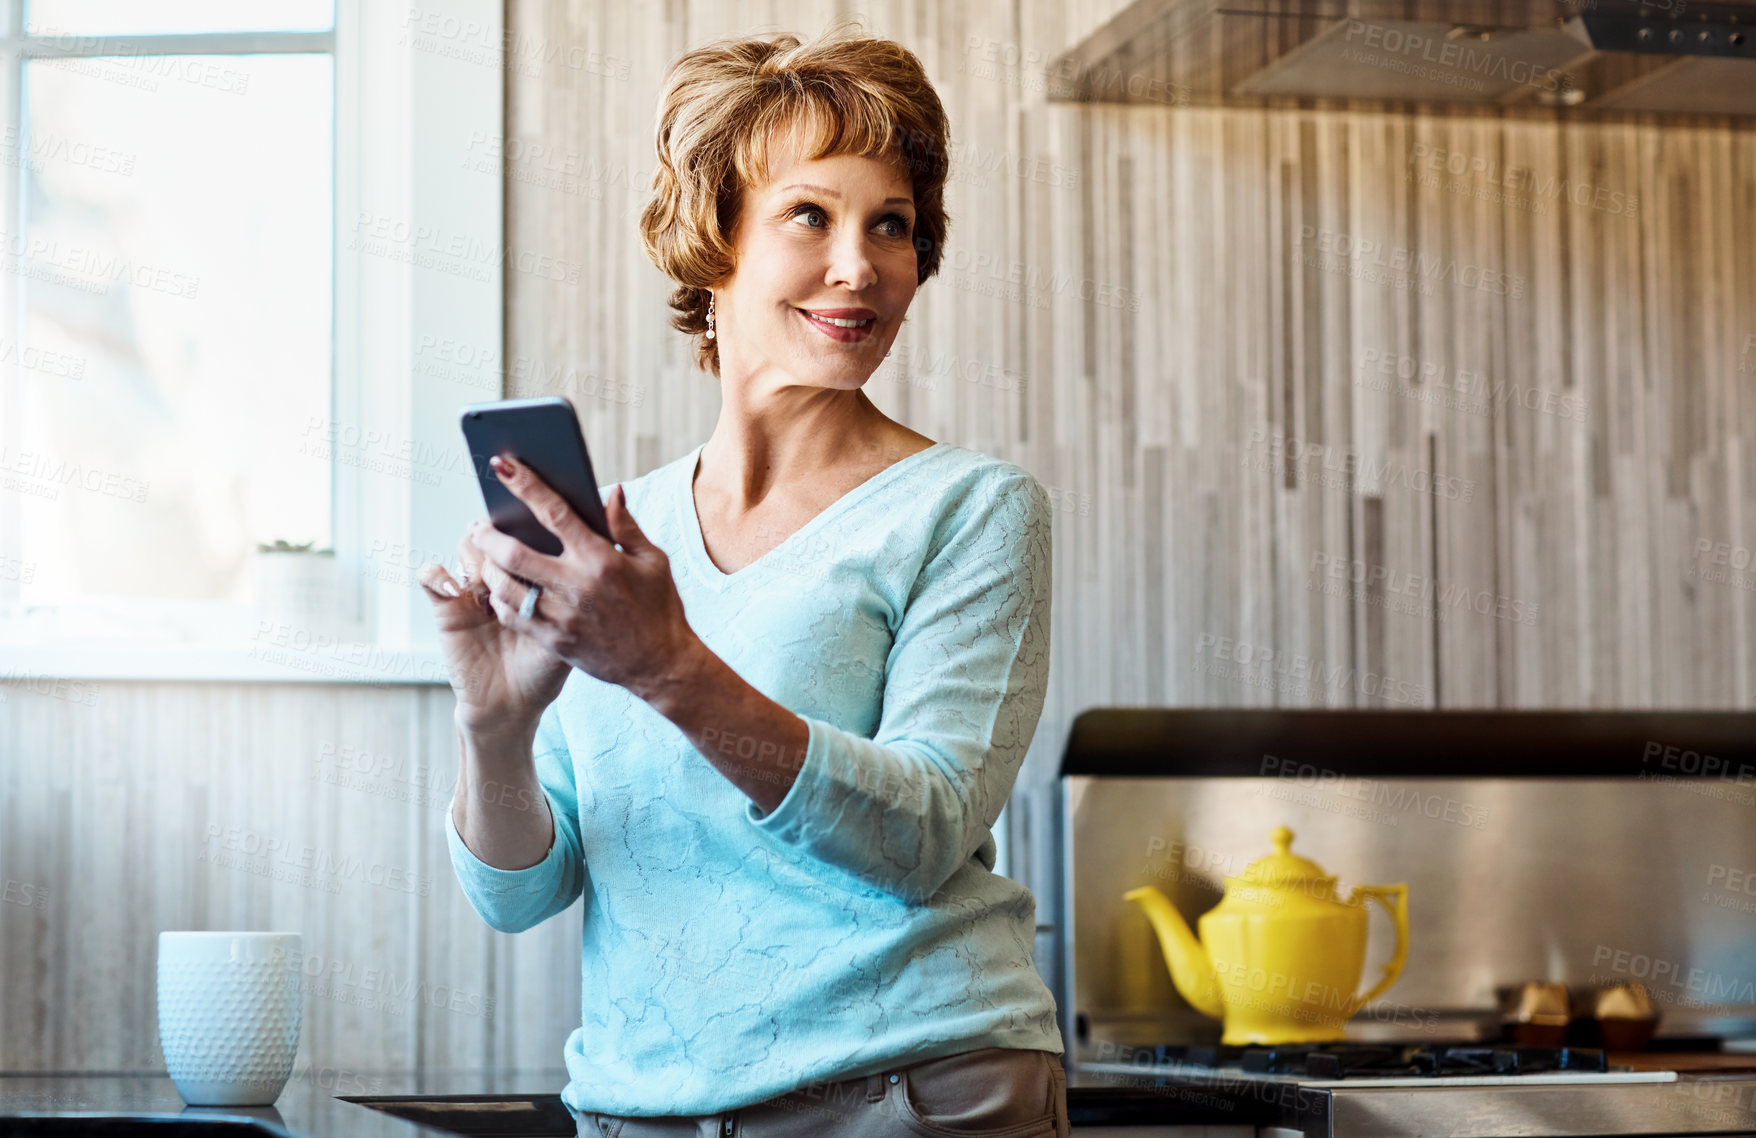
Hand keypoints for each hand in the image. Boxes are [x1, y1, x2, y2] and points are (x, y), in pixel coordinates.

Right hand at [417, 526, 570, 738]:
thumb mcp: (570, 632)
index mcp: (533, 576)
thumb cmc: (544, 670)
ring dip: (479, 554)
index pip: (531, 534)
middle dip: (505, 531)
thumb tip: (593, 556)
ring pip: (468, 546)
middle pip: (499, 532)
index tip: (542, 516)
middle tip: (516, 541)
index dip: (535, 519)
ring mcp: (473, 588)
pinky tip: (457, 588)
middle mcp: (503, 576)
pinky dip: (438, 574)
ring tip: (492, 576)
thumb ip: (575, 595)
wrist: (512, 705)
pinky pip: (430, 576)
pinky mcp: (446, 607)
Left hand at [464, 453, 701, 703]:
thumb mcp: (653, 561)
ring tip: (485, 557)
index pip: (555, 513)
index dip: (525, 485)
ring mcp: (563, 617)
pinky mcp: (554, 642)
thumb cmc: (660, 608)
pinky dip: (500, 600)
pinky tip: (500, 589)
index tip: (502, 465)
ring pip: (506, 588)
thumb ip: (626, 526)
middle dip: (488, 534)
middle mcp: (577, 587)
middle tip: (478, 525)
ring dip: (488, 568)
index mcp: (602, 560)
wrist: (661, 665)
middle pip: (514, 553)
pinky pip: (513, 617)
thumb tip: (611, 490)